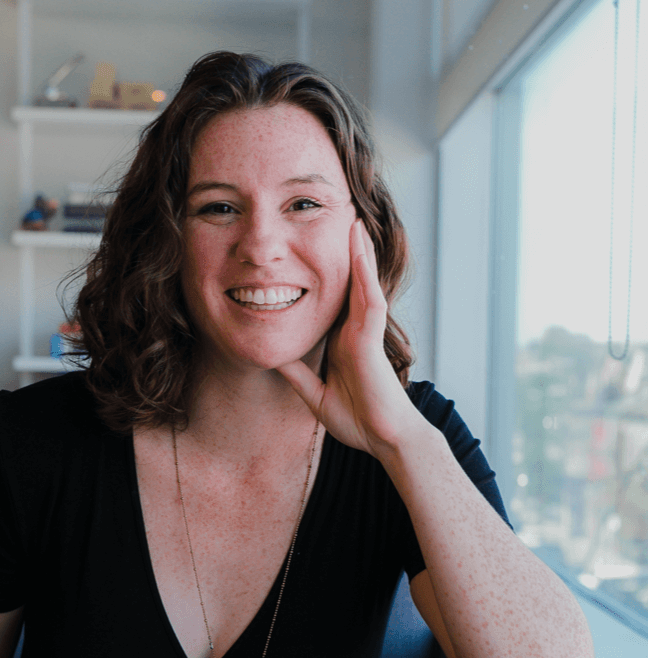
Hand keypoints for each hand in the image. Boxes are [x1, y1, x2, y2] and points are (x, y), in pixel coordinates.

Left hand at [276, 219, 425, 459]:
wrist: (382, 440)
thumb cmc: (357, 420)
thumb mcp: (314, 394)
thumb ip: (297, 375)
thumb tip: (275, 358)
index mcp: (341, 340)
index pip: (331, 299)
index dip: (322, 273)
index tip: (308, 248)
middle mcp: (354, 331)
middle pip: (348, 283)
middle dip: (344, 252)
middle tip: (337, 217)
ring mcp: (365, 333)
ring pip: (362, 284)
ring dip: (358, 252)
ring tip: (352, 220)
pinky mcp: (372, 341)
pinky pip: (370, 302)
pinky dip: (364, 276)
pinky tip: (360, 252)